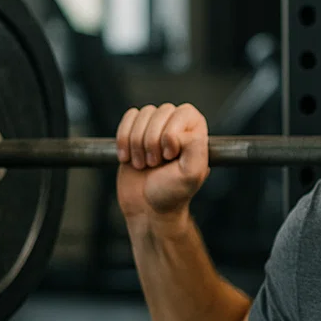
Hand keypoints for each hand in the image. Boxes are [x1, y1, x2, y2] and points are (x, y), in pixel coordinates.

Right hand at [115, 103, 210, 221]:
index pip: (182, 113)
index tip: (169, 157)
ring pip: (141, 115)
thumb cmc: (172, 194)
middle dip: (151, 142)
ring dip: (136, 144)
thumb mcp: (192, 174)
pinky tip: (129, 158)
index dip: (170, 134)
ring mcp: (156, 127)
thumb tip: (177, 132)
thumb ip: (195, 147)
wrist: (147, 208)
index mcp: (196, 131)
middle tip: (155, 164)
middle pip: (159, 112)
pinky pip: (127, 119)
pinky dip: (123, 140)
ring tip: (144, 164)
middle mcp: (178, 125)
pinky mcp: (135, 131)